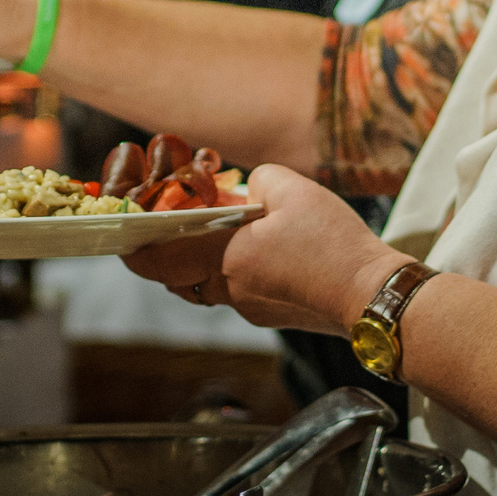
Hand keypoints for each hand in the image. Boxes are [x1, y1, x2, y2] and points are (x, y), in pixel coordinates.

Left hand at [124, 167, 404, 335]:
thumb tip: (241, 189)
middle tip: (175, 222)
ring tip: (221, 230)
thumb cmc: (332, 244)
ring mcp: (248, 307)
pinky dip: (232, 270)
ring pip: (205, 284)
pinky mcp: (270, 314)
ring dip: (202, 260)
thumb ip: (254, 181)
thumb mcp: (291, 190)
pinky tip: (258, 248)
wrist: (372, 296)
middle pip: (176, 273)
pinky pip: (235, 291)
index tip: (124, 231)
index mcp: (222, 258)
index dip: (133, 246)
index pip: (154, 260)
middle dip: (170, 248)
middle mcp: (226, 289)